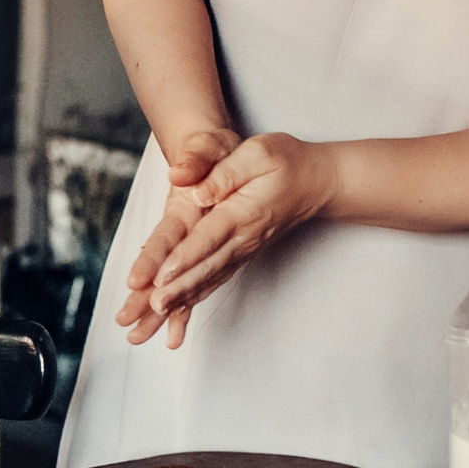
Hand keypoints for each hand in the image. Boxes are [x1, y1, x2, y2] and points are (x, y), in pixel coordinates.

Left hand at [114, 132, 332, 347]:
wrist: (316, 182)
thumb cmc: (285, 161)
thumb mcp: (257, 153)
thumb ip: (226, 173)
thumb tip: (197, 192)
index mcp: (242, 212)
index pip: (208, 238)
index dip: (184, 257)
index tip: (162, 275)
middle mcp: (243, 237)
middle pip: (206, 266)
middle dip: (178, 288)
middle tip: (152, 306)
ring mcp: (244, 249)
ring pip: (211, 278)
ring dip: (184, 298)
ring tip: (158, 314)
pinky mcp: (242, 253)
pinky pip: (217, 278)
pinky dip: (197, 295)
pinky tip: (178, 307)